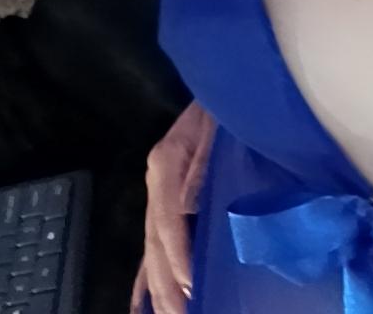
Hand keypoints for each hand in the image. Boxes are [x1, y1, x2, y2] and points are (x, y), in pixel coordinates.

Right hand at [131, 100, 214, 313]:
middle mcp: (158, 183)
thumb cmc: (226, 104)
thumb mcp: (217, 125)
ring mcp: (160, 194)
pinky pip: (155, 245)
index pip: (169, 220)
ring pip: (152, 250)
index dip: (178, 256)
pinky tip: (144, 305)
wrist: (229, 81)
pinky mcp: (168, 200)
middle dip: (167, 285)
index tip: (191, 286)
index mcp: (166, 164)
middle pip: (156, 243)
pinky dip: (148, 277)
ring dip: (159, 288)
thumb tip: (190, 207)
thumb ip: (203, 165)